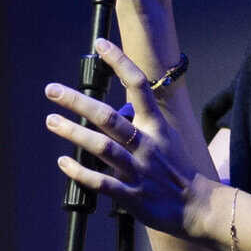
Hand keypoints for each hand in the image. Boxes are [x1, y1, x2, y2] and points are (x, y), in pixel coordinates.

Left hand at [45, 38, 216, 236]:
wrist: (198, 206)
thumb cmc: (177, 169)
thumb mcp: (166, 137)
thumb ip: (141, 122)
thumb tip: (115, 110)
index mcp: (156, 125)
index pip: (139, 85)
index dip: (120, 62)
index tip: (101, 44)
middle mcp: (146, 143)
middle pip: (109, 116)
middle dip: (77, 101)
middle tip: (52, 90)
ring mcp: (139, 170)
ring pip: (102, 147)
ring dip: (74, 132)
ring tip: (51, 121)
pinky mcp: (132, 196)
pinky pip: (102, 182)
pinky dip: (80, 172)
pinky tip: (64, 162)